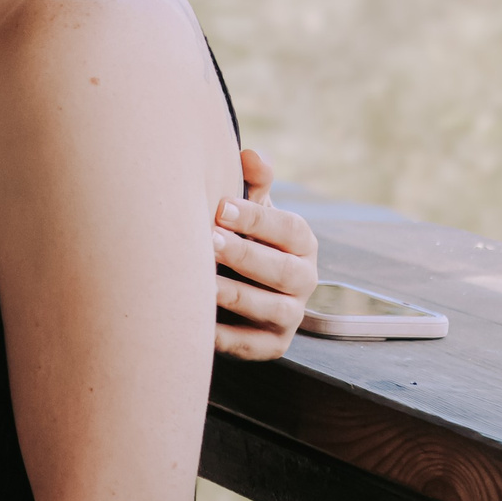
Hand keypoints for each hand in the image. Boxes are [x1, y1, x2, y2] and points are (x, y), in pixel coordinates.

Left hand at [212, 148, 315, 361]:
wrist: (240, 286)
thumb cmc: (242, 236)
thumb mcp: (251, 210)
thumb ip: (254, 185)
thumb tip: (250, 155)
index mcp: (302, 244)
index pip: (290, 229)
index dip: (258, 218)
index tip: (221, 207)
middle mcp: (304, 281)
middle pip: (284, 271)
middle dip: (245, 255)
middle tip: (208, 240)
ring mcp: (291, 316)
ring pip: (269, 309)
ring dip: (235, 295)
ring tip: (201, 282)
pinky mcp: (272, 345)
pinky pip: (250, 344)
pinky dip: (225, 336)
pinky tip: (197, 322)